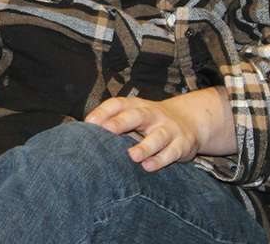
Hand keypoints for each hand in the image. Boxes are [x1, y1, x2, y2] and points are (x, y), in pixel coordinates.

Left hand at [84, 87, 234, 171]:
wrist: (189, 121)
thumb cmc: (149, 122)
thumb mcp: (133, 116)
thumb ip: (111, 122)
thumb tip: (80, 135)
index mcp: (136, 106)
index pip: (117, 104)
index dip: (103, 112)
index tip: (89, 122)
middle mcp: (152, 115)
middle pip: (137, 115)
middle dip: (121, 122)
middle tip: (107, 130)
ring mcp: (168, 129)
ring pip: (158, 136)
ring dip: (145, 146)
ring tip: (132, 156)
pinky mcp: (181, 144)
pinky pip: (171, 152)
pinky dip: (160, 160)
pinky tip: (148, 166)